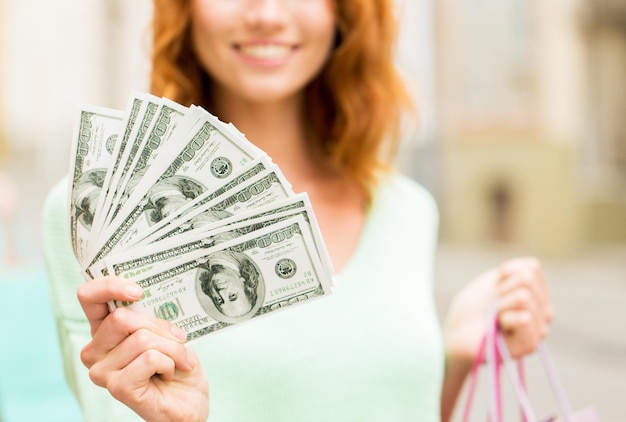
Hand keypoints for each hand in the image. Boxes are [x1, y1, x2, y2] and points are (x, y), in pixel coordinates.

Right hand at [77, 276, 209, 421]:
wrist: (189, 404)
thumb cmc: (177, 366)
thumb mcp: (165, 331)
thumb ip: (150, 313)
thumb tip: (146, 292)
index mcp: (104, 331)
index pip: (89, 297)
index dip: (109, 286)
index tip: (137, 290)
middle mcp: (95, 351)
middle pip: (122, 317)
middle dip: (160, 325)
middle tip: (178, 337)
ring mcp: (102, 372)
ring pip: (141, 338)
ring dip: (172, 348)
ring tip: (178, 361)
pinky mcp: (118, 388)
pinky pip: (150, 358)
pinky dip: (171, 363)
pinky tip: (169, 374)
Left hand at [443, 257, 553, 368]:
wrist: (455, 335)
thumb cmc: (471, 309)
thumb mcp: (491, 281)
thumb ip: (514, 270)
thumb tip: (534, 265)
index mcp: (536, 294)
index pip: (532, 269)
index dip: (505, 275)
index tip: (494, 289)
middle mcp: (543, 311)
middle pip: (528, 279)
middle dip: (502, 289)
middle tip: (492, 306)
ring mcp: (539, 328)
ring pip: (524, 297)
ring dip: (499, 305)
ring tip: (494, 319)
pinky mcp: (531, 344)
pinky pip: (525, 317)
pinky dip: (504, 319)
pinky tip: (498, 330)